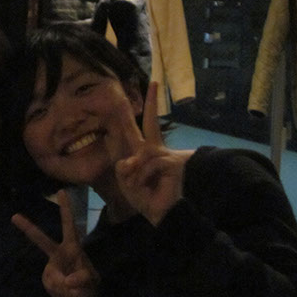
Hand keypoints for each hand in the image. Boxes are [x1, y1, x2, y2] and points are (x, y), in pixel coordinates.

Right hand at [12, 190, 99, 296]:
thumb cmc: (88, 290)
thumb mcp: (92, 283)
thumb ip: (82, 278)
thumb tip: (68, 279)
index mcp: (73, 249)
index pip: (69, 226)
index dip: (66, 209)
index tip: (61, 191)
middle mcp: (60, 256)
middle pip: (44, 241)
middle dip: (30, 229)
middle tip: (15, 216)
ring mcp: (52, 269)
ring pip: (56, 276)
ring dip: (70, 287)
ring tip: (77, 293)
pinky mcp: (47, 280)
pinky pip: (56, 286)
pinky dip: (66, 293)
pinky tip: (70, 296)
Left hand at [111, 81, 193, 225]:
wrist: (161, 214)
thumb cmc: (145, 197)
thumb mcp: (127, 181)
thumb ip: (124, 167)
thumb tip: (131, 159)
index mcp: (145, 153)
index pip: (142, 129)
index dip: (143, 110)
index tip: (143, 89)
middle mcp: (157, 150)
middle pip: (152, 125)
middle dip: (153, 103)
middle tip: (154, 83)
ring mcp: (167, 156)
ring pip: (142, 154)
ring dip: (135, 173)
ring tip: (137, 186)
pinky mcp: (172, 163)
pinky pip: (149, 164)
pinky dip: (142, 177)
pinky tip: (146, 186)